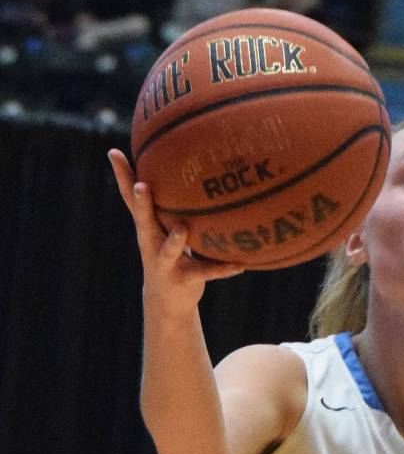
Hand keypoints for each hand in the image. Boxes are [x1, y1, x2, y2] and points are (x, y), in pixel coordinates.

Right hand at [108, 149, 245, 315]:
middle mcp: (151, 243)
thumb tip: (175, 162)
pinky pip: (206, 272)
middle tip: (142, 186)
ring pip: (169, 250)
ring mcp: (166, 263)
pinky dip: (223, 268)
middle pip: (143, 221)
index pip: (130, 199)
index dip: (122, 177)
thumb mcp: (162, 228)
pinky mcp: (185, 280)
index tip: (113, 153)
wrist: (166, 300)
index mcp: (147, 226)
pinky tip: (241, 265)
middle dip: (142, 204)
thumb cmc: (167, 252)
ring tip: (182, 228)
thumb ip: (167, 203)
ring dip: (175, 240)